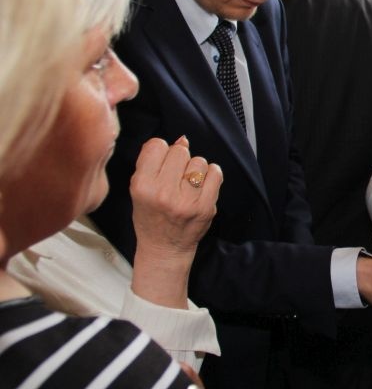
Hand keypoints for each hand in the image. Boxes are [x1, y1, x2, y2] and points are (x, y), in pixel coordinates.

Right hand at [130, 136, 222, 307]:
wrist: (165, 248)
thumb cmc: (150, 217)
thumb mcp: (138, 189)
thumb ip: (152, 162)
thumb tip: (181, 140)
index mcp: (142, 187)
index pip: (156, 146)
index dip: (160, 151)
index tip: (162, 164)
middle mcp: (164, 193)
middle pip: (180, 151)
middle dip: (179, 160)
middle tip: (176, 176)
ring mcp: (187, 201)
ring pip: (199, 161)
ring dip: (195, 168)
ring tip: (188, 184)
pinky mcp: (206, 206)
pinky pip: (216, 173)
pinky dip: (211, 175)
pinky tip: (201, 186)